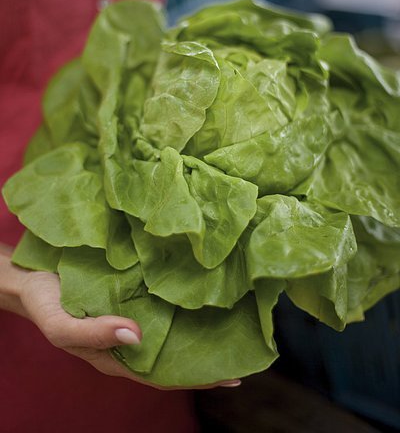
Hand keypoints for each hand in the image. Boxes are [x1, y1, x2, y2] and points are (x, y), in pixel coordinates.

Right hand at [17, 267, 240, 390]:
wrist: (31, 276)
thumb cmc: (45, 304)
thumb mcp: (62, 326)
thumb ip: (95, 334)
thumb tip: (138, 336)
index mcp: (118, 355)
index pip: (165, 374)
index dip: (199, 377)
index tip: (233, 374)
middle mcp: (132, 337)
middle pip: (175, 352)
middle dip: (208, 353)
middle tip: (245, 344)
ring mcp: (133, 314)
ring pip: (173, 326)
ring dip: (200, 325)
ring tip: (234, 318)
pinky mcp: (132, 292)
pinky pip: (162, 300)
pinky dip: (182, 300)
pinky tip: (201, 288)